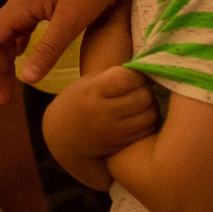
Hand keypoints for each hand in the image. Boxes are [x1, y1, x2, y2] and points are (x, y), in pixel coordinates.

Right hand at [0, 0, 140, 100]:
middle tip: (4, 99)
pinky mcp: (46, 1)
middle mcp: (20, 1)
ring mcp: (32, 0)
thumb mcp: (72, 21)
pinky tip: (26, 59)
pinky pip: (23, 27)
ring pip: (8, 34)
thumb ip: (47, 50)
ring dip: (7, 60)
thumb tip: (26, 80)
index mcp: (21, 4)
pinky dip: (20, 47)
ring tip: (13, 86)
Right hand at [44, 65, 158, 170]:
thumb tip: (144, 67)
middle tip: (141, 88)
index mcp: (93, 91)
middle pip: (143, 97)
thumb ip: (112, 76)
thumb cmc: (77, 102)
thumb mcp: (87, 83)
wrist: (62, 137)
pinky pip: (146, 131)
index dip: (137, 74)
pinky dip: (148, 122)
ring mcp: (113, 131)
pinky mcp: (120, 145)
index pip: (127, 79)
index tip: (135, 75)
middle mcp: (103, 112)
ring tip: (142, 103)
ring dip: (150, 106)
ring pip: (149, 115)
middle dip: (146, 89)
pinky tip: (140, 117)